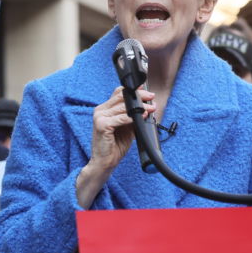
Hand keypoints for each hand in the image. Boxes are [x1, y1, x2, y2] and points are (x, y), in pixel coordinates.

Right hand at [76, 86, 155, 207]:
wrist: (105, 162)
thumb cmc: (115, 146)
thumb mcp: (127, 126)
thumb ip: (133, 114)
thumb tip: (146, 105)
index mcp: (104, 109)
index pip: (118, 93)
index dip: (133, 90)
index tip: (147, 93)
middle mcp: (100, 110)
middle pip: (121, 97)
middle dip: (139, 96)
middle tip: (151, 98)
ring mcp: (100, 117)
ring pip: (122, 107)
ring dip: (139, 107)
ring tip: (151, 109)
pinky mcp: (102, 125)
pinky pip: (121, 118)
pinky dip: (133, 117)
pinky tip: (142, 117)